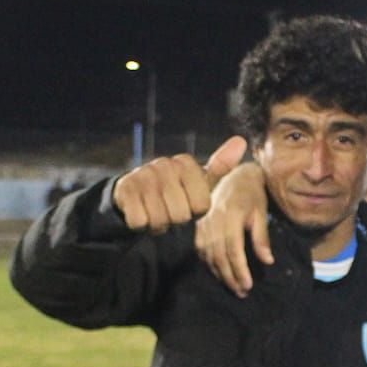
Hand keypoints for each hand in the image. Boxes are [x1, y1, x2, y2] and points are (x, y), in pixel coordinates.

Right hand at [112, 136, 246, 233]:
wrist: (136, 192)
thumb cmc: (176, 189)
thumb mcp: (199, 180)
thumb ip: (221, 166)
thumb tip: (242, 141)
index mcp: (186, 164)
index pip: (202, 205)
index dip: (195, 212)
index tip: (188, 202)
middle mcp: (165, 165)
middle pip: (181, 215)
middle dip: (176, 219)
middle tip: (169, 209)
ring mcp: (143, 175)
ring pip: (160, 219)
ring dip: (158, 223)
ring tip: (156, 210)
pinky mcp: (125, 189)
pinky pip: (140, 221)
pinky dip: (141, 224)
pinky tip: (142, 212)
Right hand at [194, 161, 272, 297]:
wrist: (233, 175)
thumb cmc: (251, 194)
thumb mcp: (261, 213)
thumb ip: (261, 237)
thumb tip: (267, 261)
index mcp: (231, 215)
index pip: (233, 250)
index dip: (240, 270)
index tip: (248, 285)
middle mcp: (213, 220)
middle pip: (219, 256)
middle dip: (230, 277)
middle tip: (242, 292)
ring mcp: (202, 223)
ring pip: (208, 255)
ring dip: (220, 275)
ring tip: (233, 287)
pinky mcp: (197, 226)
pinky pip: (200, 250)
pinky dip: (209, 265)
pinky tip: (219, 274)